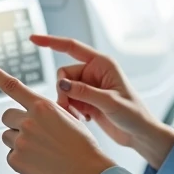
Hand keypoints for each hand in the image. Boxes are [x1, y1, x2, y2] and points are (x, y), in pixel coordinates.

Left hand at [0, 56, 115, 173]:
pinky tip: (39, 163)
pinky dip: (22, 160)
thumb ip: (45, 112)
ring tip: (41, 151)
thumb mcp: (68, 118)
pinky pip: (11, 156)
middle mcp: (29, 121)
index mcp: (42, 106)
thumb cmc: (82, 147)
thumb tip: (32, 114)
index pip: (11, 85)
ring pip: (8, 137)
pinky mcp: (16, 160)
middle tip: (34, 135)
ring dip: (19, 142)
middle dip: (16, 123)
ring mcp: (21, 141)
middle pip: (7, 116)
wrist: (87, 173)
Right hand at [30, 33, 173, 169]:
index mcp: (102, 64)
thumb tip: (61, 84)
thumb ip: (84, 92)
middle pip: (63, 75)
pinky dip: (71, 110)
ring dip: (68, 104)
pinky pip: (68, 101)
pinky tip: (85, 119)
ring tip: (82, 116)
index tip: (33, 39)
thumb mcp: (110, 102)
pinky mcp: (87, 100)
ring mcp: (89, 87)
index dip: (51, 42)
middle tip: (72, 109)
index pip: (72, 47)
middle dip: (63, 92)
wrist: (140, 134)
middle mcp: (94, 72)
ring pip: (63, 90)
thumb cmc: (134, 114)